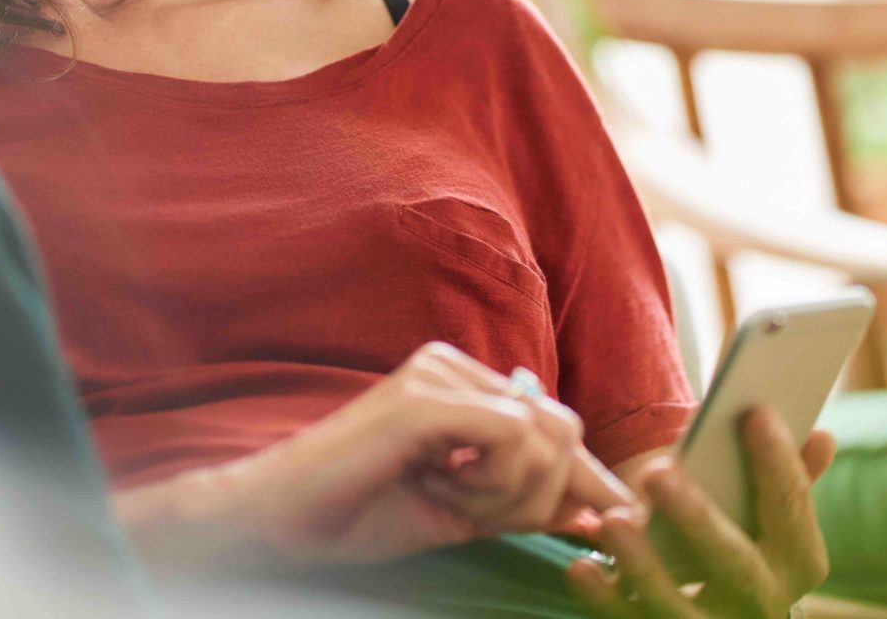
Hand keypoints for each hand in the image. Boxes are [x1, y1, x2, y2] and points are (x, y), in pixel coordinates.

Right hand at [115, 341, 632, 572]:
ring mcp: (437, 374)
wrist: (284, 522)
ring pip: (542, 432)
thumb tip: (602, 511)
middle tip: (479, 512)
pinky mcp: (425, 397)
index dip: (581, 477)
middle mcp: (453, 364)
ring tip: (449, 497)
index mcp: (461, 383)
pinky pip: (512, 437)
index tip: (600, 520)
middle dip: (542, 491)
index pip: (554, 422)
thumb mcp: (464, 512)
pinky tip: (442, 488)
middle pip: (561, 426)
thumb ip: (527, 502)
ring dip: (511, 491)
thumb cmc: (360, 514)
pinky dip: (493, 482)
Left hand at [565, 408, 834, 617]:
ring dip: (642, 564)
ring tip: (612, 521)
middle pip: (735, 565)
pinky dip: (606, 599)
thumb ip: (788, 477)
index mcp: (797, 563)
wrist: (720, 612)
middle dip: (698, 517)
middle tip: (655, 470)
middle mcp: (762, 602)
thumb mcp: (770, 516)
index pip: (792, 510)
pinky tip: (581, 568)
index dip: (778, 461)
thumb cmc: (742, 538)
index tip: (753, 410)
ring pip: (677, 605)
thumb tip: (821, 437)